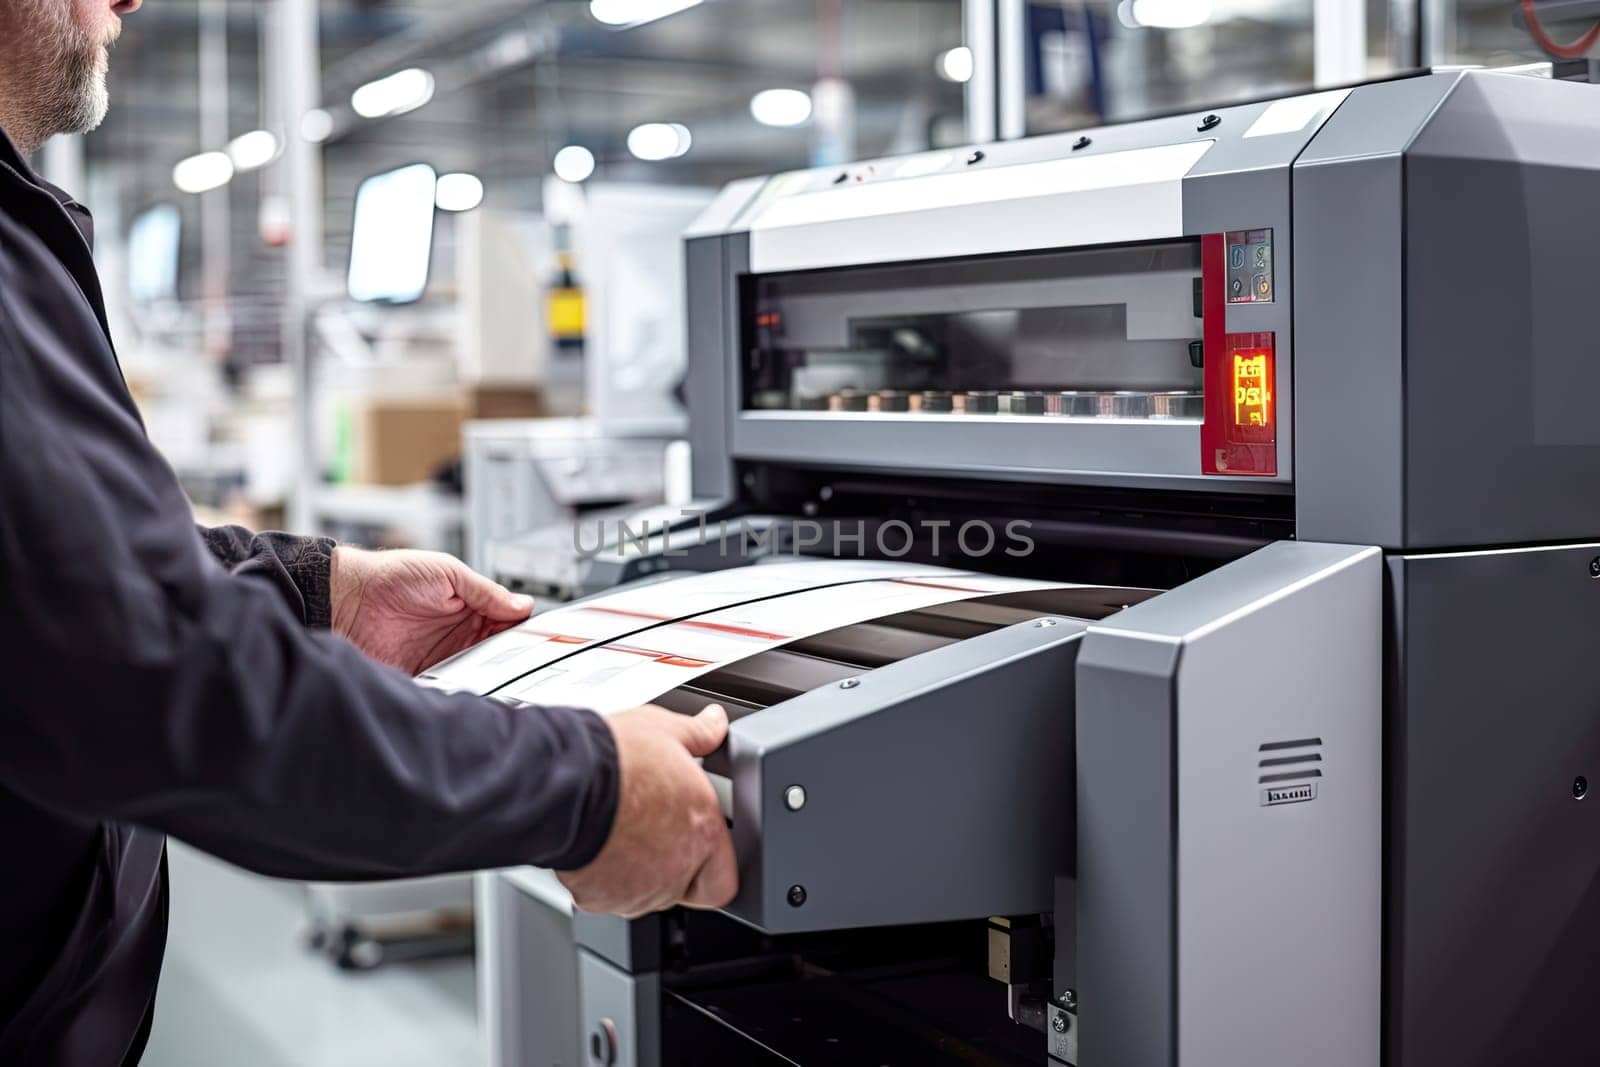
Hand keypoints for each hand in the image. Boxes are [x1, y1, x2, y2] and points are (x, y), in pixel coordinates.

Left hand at [330, 547, 533, 674]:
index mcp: (469, 604)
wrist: (345, 599)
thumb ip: (485, 591)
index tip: (539, 638)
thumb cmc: (390, 576)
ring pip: (479, 670)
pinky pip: (450, 685)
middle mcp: (459, 631)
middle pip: (498, 649)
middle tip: (527, 660)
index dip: (523, 628)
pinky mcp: (424, 675)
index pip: (507, 620)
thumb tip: (522, 604)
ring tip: (504, 675)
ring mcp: (442, 655)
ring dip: (490, 673)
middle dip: (512, 655)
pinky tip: (473, 686)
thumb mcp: (447, 571)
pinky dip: (462, 687)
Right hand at [558, 704, 736, 917]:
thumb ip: (698, 733)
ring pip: (642, 892)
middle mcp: (673, 869)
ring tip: (620, 828)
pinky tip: (596, 841)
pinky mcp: (597, 897)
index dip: (712, 865)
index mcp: (702, 832)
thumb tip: (714, 723)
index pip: (724, 880)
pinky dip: (601, 875)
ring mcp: (635, 890)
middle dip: (669, 861)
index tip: (700, 846)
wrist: (562, 781)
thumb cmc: (614, 760)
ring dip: (635, 869)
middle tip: (652, 827)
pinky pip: (605, 893)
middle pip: (680, 885)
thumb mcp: (664, 731)